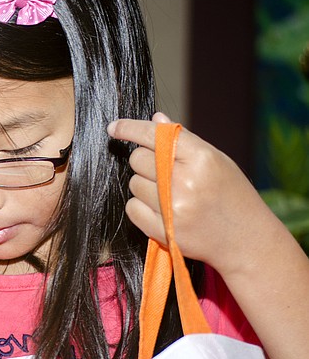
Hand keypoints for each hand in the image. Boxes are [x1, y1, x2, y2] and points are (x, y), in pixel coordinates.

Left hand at [107, 112, 268, 275]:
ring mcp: (172, 208)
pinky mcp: (162, 230)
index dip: (129, 129)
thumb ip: (182, 140)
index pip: (155, 136)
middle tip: (165, 172)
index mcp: (201, 158)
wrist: (246, 239)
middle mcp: (184, 181)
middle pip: (138, 159)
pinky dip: (141, 207)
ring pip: (134, 184)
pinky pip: (132, 208)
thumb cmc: (231, 195)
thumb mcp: (217, 160)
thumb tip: (155, 119)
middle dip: (146, 162)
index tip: (114, 127)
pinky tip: (163, 210)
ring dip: (145, 186)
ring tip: (171, 195)